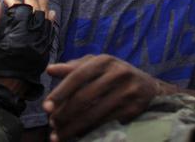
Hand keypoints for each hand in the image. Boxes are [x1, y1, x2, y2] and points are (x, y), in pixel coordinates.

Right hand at [0, 0, 55, 114]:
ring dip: (45, 8)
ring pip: (46, 24)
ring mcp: (40, 49)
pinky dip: (50, 24)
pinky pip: (50, 36)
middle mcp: (33, 41)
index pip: (21, 11)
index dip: (14, 1)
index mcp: (18, 36)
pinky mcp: (42, 57)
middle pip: (37, 14)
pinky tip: (51, 17)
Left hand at [44, 54, 159, 140]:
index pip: (78, 76)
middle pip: (85, 96)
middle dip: (65, 113)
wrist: (148, 87)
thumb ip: (73, 67)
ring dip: (74, 127)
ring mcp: (127, 91)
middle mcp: (117, 73)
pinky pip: (106, 122)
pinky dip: (90, 131)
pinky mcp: (134, 108)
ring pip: (95, 113)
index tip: (46, 107)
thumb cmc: (114, 74)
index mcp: (104, 60)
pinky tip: (78, 136)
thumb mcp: (96, 66)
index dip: (61, 92)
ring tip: (59, 135)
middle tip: (51, 125)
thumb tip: (50, 69)